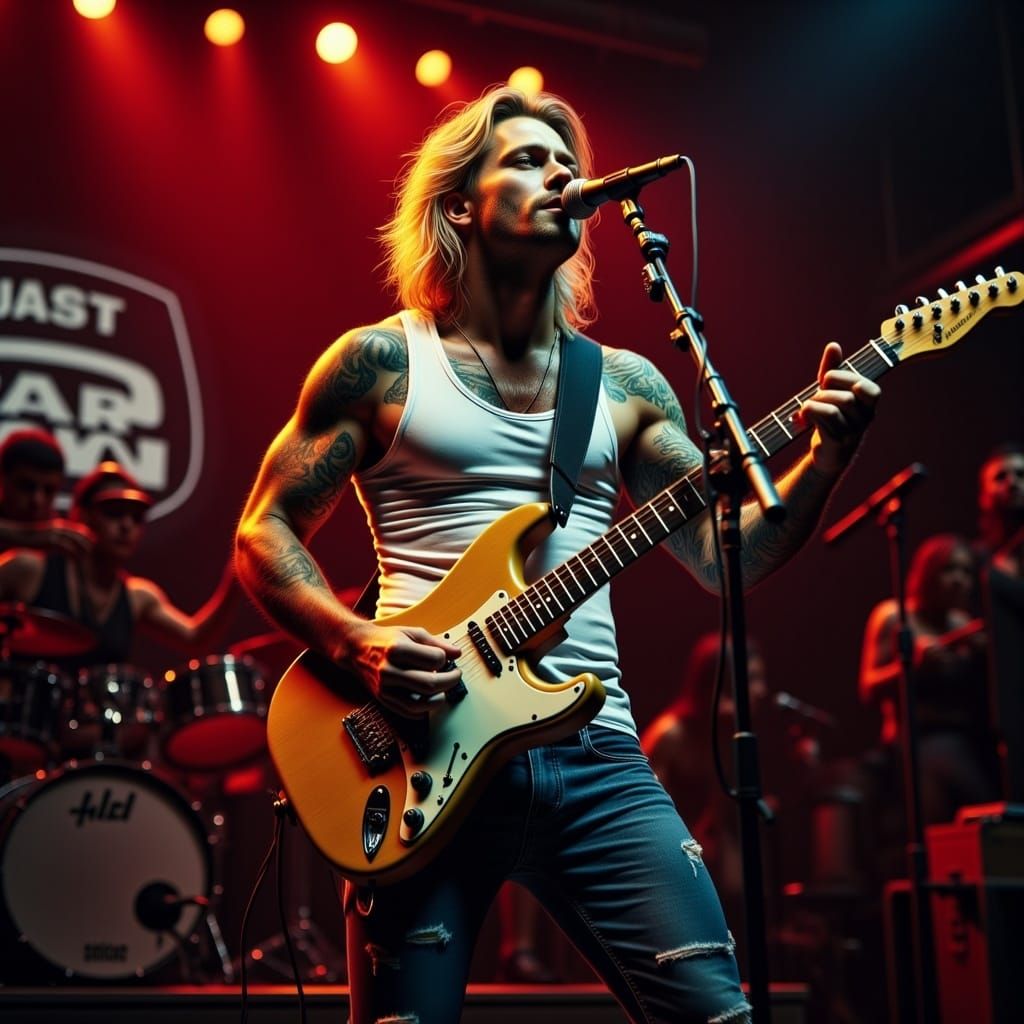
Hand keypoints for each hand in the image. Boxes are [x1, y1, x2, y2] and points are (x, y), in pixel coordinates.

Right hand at [30, 518, 94, 557]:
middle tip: (92, 550)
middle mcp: (59, 528)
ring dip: (82, 549)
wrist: (17, 536)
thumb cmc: (31, 538)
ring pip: (74, 542)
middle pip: (78, 535)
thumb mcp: (45, 537)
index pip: (77, 530)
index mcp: (59, 526)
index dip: (86, 536)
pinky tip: (76, 559)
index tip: (93, 542)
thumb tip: (60, 549)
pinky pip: (66, 548)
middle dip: (86, 542)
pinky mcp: (51, 541)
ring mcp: (55, 534)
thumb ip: (55, 540)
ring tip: (87, 556)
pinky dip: (73, 554)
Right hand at [349, 622, 462, 717]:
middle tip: (455, 675)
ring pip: (419, 705)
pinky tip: (429, 699)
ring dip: (438, 699)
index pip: (434, 659)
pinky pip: (408, 713)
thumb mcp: (412, 633)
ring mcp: (384, 688)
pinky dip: (423, 711)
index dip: (445, 659)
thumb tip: (457, 653)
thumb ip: (436, 643)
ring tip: (444, 690)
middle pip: (429, 684)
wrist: (357, 648)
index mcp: (397, 649)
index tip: (444, 658)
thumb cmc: (387, 639)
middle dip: (450, 681)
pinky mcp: (383, 699)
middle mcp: (389, 670)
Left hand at [796, 343, 879, 473]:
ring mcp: (853, 432)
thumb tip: (833, 345)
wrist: (828, 455)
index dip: (845, 379)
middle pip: (846, 396)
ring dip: (815, 403)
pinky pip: (825, 419)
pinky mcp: (837, 442)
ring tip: (808, 408)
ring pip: (834, 407)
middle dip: (824, 392)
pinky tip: (802, 418)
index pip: (865, 387)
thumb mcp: (832, 391)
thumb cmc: (832, 419)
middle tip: (815, 396)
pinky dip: (809, 413)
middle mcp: (865, 418)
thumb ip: (833, 368)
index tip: (827, 381)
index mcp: (868, 404)